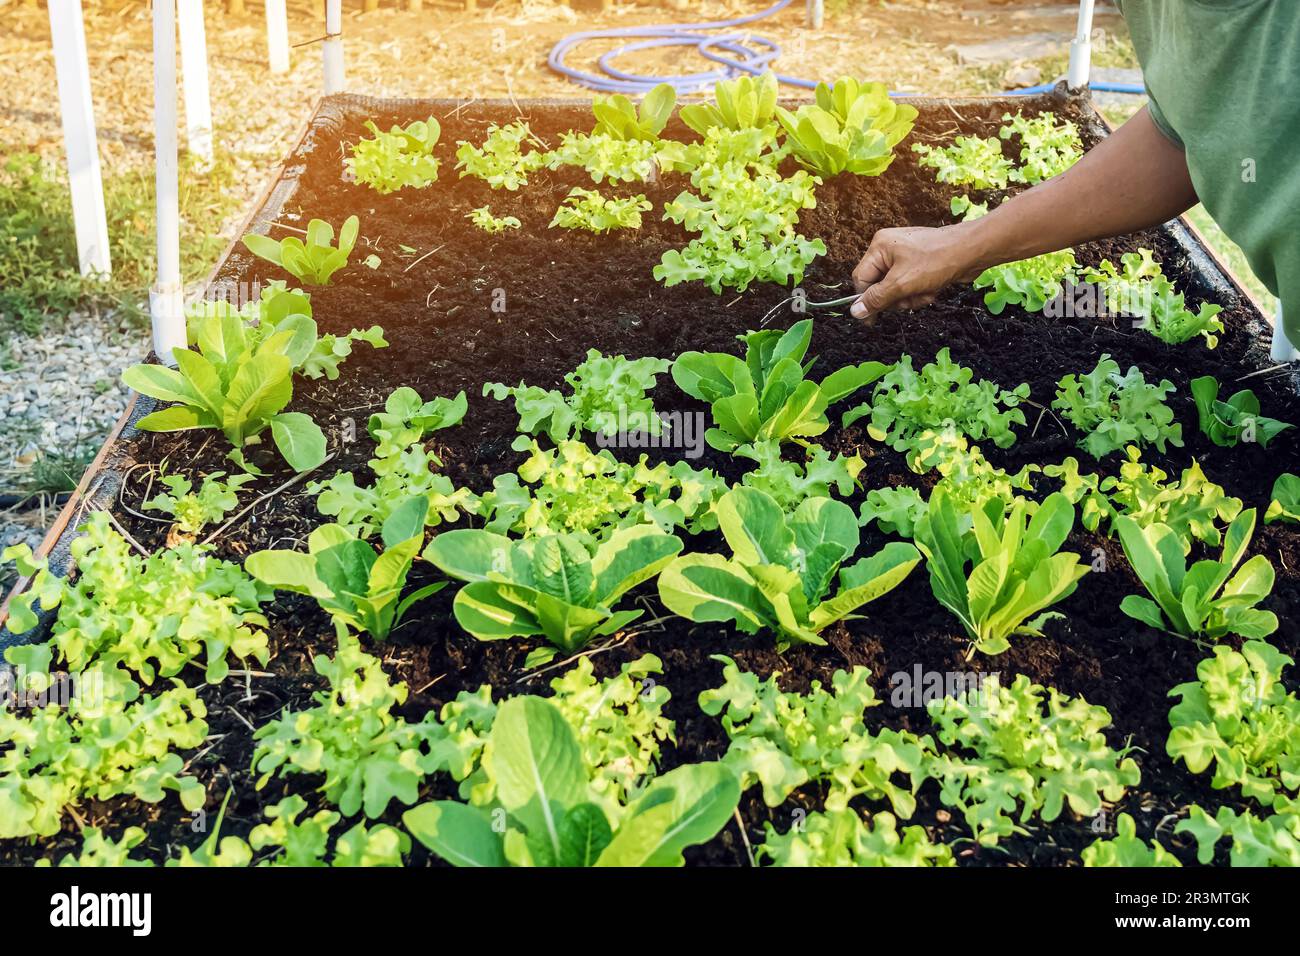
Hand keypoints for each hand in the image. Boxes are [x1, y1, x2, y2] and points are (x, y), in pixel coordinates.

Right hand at [850, 223, 982, 319]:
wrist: (972, 251)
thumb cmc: (937, 261)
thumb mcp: (902, 284)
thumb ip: (877, 299)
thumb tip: (855, 312)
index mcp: (880, 247)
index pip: (861, 279)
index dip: (865, 300)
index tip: (871, 321)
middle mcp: (890, 249)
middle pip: (879, 286)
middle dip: (897, 298)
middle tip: (910, 297)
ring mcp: (906, 256)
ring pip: (897, 289)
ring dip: (911, 297)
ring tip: (926, 291)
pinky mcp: (920, 263)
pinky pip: (911, 285)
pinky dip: (921, 292)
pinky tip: (933, 288)